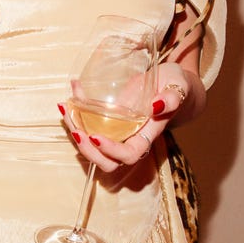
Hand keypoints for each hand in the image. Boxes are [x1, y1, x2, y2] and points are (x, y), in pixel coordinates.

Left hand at [59, 61, 193, 174]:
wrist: (168, 82)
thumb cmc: (175, 86)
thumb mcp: (178, 86)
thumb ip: (172, 98)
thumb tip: (158, 106)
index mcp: (147, 135)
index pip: (128, 155)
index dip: (111, 151)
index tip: (96, 137)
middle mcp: (129, 138)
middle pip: (106, 161)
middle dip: (87, 151)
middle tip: (75, 131)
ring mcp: (116, 130)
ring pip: (91, 145)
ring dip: (75, 131)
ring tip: (65, 109)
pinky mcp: (105, 119)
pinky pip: (87, 124)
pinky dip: (75, 113)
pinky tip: (69, 97)